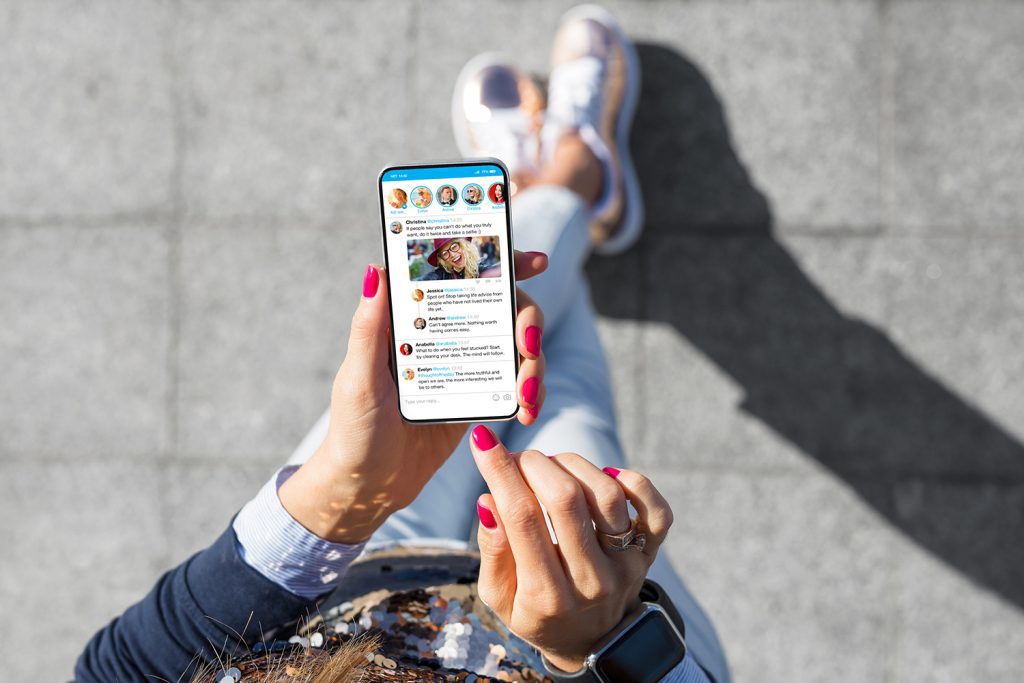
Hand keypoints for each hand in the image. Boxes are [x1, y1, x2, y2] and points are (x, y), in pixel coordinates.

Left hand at [278, 251, 547, 543]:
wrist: (368, 486)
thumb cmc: (353, 430)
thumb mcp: (359, 379)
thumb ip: (369, 327)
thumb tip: (376, 268)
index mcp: (411, 317)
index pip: (458, 274)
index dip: (500, 261)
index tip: (535, 260)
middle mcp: (442, 332)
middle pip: (502, 305)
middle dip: (528, 320)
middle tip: (529, 345)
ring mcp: (464, 362)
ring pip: (516, 344)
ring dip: (534, 363)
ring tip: (528, 396)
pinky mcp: (477, 394)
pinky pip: (515, 381)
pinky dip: (529, 391)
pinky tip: (527, 409)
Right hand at [469, 425, 674, 671]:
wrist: (591, 644)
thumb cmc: (536, 612)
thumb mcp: (499, 597)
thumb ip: (493, 551)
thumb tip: (489, 500)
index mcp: (546, 595)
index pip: (522, 518)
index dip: (500, 471)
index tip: (484, 441)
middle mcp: (591, 581)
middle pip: (566, 499)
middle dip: (534, 464)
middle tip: (519, 459)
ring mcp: (626, 566)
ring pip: (606, 495)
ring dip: (573, 465)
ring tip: (552, 467)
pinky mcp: (649, 554)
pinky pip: (656, 510)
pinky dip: (633, 481)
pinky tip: (605, 475)